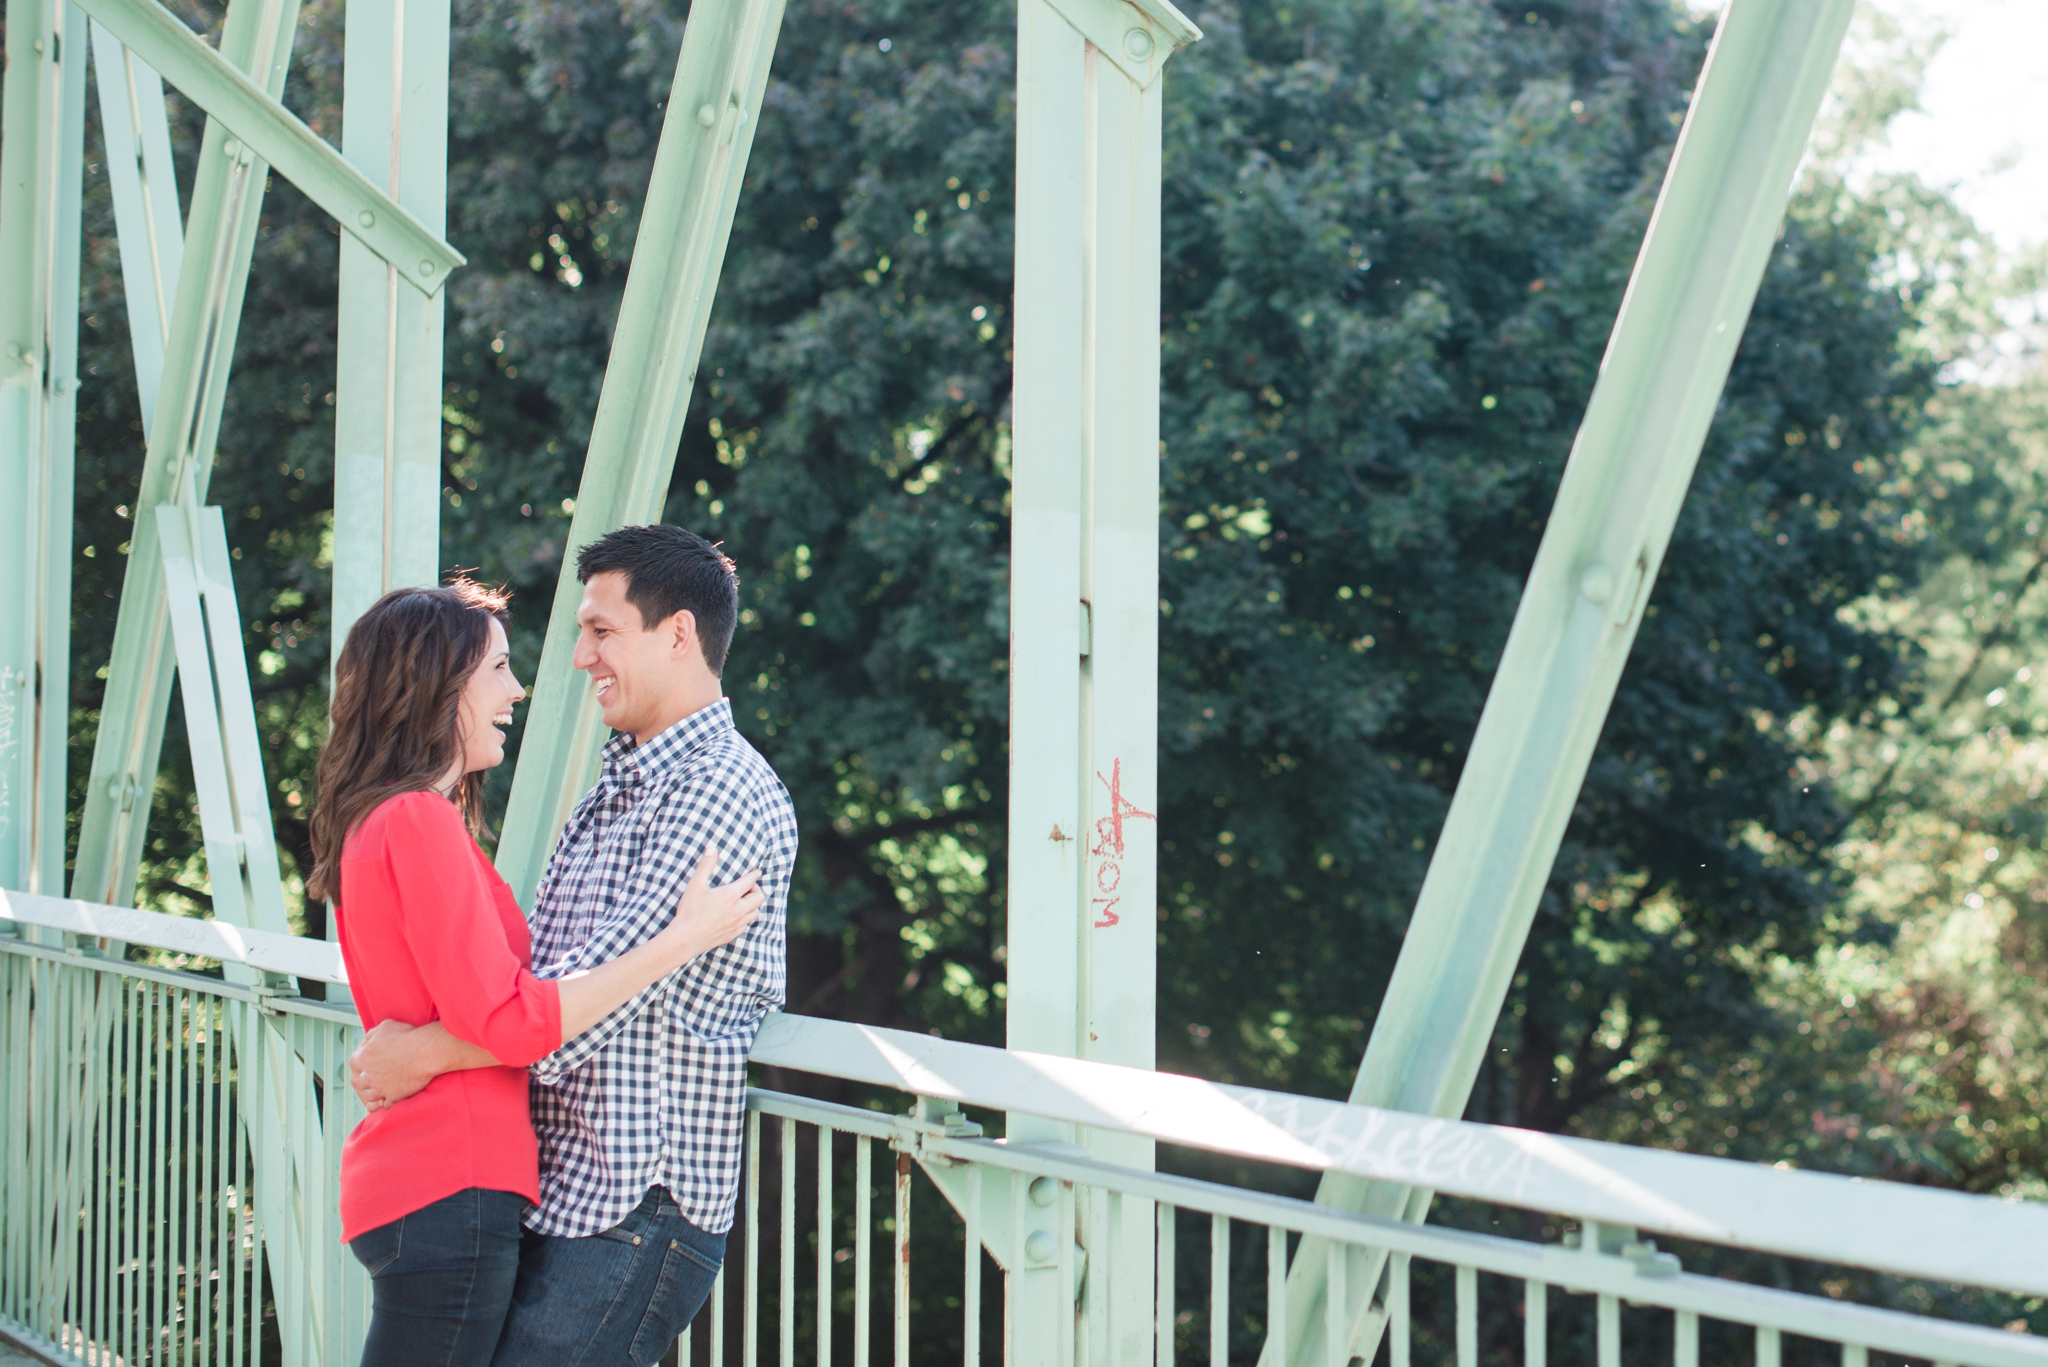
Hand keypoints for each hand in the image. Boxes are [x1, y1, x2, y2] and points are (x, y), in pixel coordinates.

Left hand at [349, 1018, 433, 1111]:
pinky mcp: (393, 1097)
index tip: (369, 1061)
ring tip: (376, 1092)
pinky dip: (384, 1104)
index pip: (354, 1063)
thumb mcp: (384, 1026)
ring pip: (368, 1097)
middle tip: (370, 1078)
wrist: (425, 1051)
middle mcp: (367, 1076)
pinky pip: (384, 1105)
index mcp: (361, 1059)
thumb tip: (366, 1042)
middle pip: (357, 1083)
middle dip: (362, 1080)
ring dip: (371, 1094)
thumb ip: (370, 1036)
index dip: (361, 1061)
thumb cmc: (406, 1037)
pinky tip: (386, 1101)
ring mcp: (379, 1089)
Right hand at [662, 847, 764, 963]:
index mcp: (731, 895)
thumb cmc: (689, 911)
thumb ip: (706, 865)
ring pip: (755, 913)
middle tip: (748, 887)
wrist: (685, 938)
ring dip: (753, 905)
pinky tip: (737, 917)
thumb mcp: (696, 884)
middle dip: (756, 890)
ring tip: (745, 901)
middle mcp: (738, 910)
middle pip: (759, 898)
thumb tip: (712, 848)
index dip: (754, 874)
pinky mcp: (732, 935)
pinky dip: (745, 919)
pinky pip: (746, 926)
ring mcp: (737, 924)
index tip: (756, 871)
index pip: (750, 881)